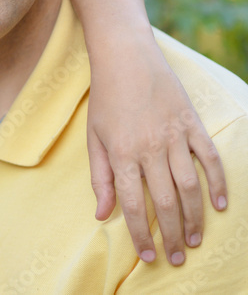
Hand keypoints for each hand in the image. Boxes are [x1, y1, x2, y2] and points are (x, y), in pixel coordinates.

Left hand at [87, 38, 225, 266]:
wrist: (126, 57)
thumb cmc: (105, 98)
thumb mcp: (94, 137)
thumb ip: (100, 177)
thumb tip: (102, 215)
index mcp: (122, 153)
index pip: (133, 204)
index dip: (141, 234)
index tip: (148, 255)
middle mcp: (150, 147)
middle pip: (166, 201)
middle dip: (171, 234)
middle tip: (177, 257)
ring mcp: (174, 135)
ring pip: (190, 186)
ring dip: (195, 217)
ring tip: (193, 239)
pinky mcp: (192, 124)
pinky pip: (210, 159)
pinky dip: (218, 183)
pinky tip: (220, 206)